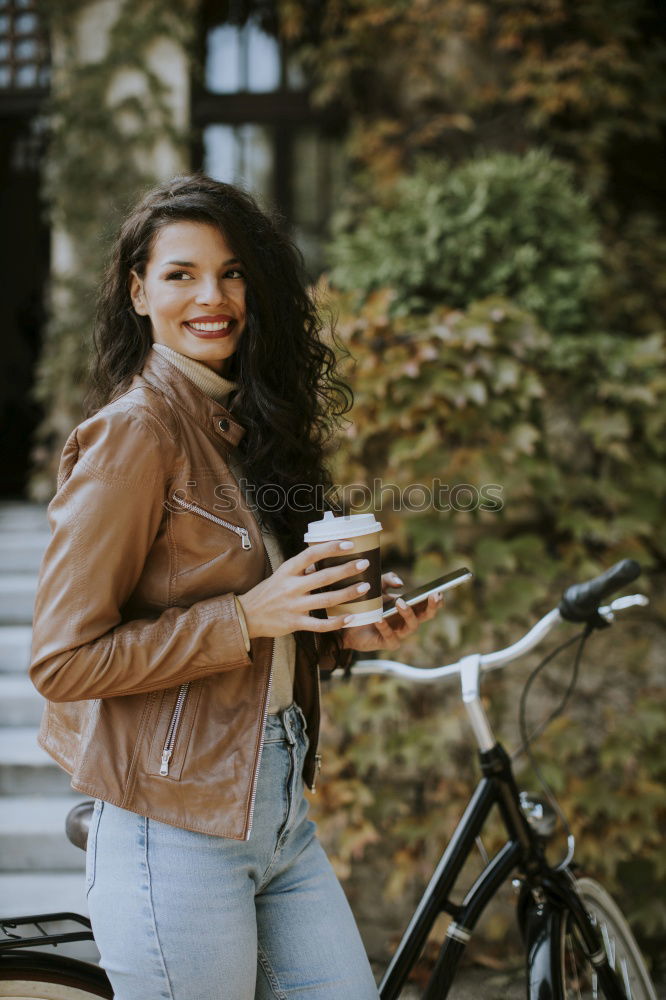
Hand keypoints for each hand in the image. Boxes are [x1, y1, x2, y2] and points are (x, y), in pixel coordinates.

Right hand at [237, 539, 372, 638]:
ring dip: (348, 593)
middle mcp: (291, 586)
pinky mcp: (295, 623)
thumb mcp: (281, 575)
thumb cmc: (268, 593)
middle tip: (365, 564)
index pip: (311, 554)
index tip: (349, 543)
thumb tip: (323, 557)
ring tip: (365, 587)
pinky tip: (351, 617)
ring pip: (326, 599)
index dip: (331, 548)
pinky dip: (337, 622)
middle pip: (324, 576)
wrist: (246, 616)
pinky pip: (320, 624)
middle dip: (347, 569)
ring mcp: (293, 606)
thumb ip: (301, 568)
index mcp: (288, 570)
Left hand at [340, 572, 443, 650]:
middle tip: (432, 595)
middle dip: (432, 606)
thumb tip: (400, 583)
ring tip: (400, 602)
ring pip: (412, 626)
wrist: (346, 622)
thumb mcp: (376, 587)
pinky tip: (379, 619)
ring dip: (408, 613)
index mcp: (408, 607)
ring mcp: (398, 633)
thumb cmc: (365, 604)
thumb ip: (387, 580)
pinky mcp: (387, 643)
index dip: (436, 600)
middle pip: (426, 616)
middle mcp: (406, 621)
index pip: (427, 604)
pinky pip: (391, 637)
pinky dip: (385, 627)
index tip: (439, 591)